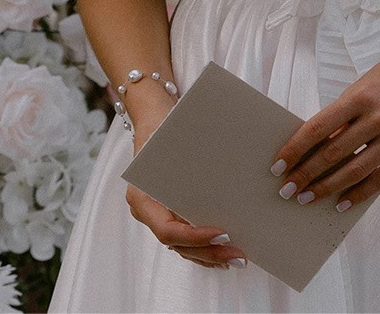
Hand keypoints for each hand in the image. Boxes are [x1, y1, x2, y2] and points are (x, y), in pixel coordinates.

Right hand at [119, 88, 246, 271]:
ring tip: (238, 259)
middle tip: (239, 256)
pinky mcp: (170, 216)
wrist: (153, 120)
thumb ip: (191, 158)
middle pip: (178, 245)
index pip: (167, 230)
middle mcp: (147, 212)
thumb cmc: (163, 128)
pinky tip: (226, 255)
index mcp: (141, 198)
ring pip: (183, 248)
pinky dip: (205, 249)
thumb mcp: (172, 140)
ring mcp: (158, 216)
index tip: (223, 234)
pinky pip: (187, 242)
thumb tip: (226, 171)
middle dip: (209, 253)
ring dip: (211, 256)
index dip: (194, 237)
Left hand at [270, 46, 379, 212]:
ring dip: (329, 188)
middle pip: (335, 153)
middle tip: (288, 190)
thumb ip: (342, 115)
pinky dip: (360, 193)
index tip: (278, 166)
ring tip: (309, 197)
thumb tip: (315, 147)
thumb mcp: (362, 86)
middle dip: (307, 174)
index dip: (295, 149)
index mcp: (361, 97)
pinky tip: (343, 201)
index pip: (319, 128)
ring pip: (357, 171)